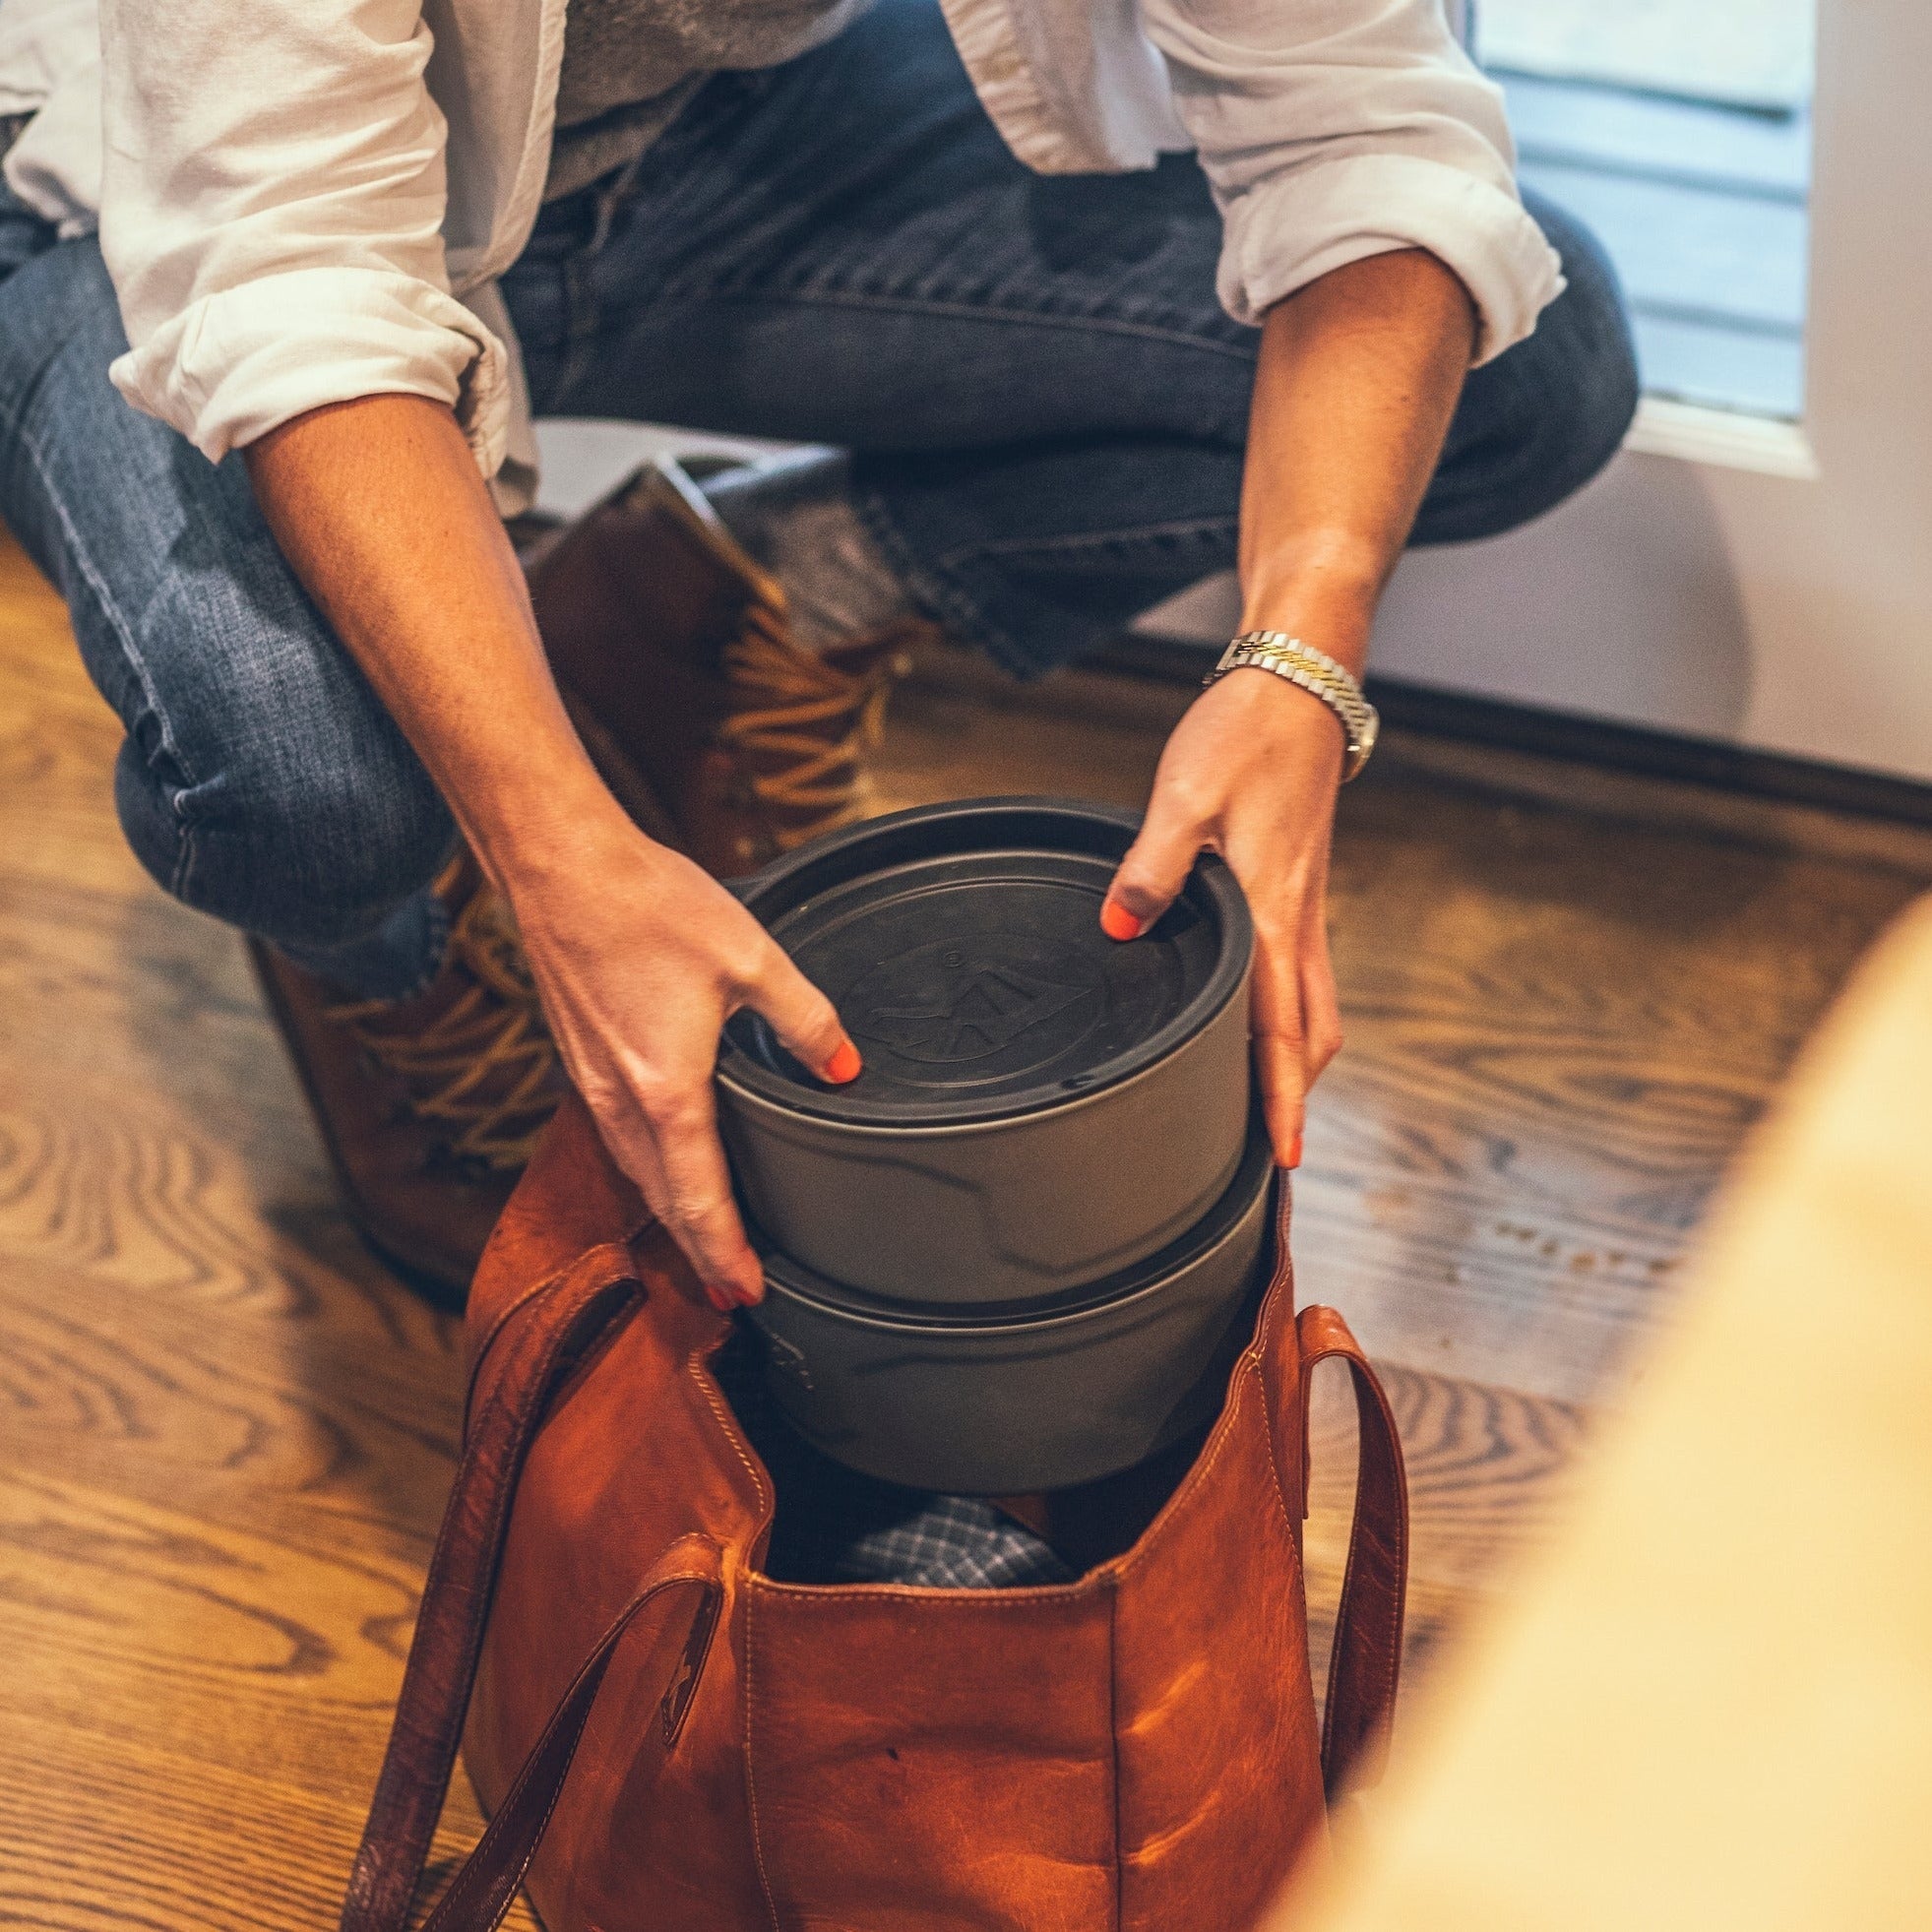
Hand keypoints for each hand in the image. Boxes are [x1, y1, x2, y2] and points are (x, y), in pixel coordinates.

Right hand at [504, 798, 858, 1309]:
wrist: (562, 867)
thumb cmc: (647, 907)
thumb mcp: (751, 959)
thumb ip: (805, 1020)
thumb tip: (843, 1065)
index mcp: (668, 1091)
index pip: (700, 1199)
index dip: (725, 1253)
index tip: (746, 1294)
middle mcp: (621, 1101)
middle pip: (662, 1200)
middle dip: (698, 1250)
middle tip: (731, 1291)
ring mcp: (592, 1082)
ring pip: (634, 1172)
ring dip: (670, 1214)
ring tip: (702, 1240)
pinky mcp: (581, 1058)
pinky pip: (615, 1137)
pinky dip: (645, 1171)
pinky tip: (663, 1162)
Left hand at [1100, 669, 1346, 1168]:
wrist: (1302, 680)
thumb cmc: (1245, 734)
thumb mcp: (1183, 796)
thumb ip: (1150, 870)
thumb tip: (1119, 930)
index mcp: (1273, 910)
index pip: (1283, 1026)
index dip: (1282, 1096)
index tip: (1282, 1156)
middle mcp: (1301, 920)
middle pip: (1315, 1031)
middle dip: (1297, 1094)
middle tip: (1271, 1151)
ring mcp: (1308, 906)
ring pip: (1317, 1005)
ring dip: (1298, 1058)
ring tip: (1267, 1101)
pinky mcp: (1302, 888)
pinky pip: (1307, 972)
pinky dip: (1294, 1015)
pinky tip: (1262, 1023)